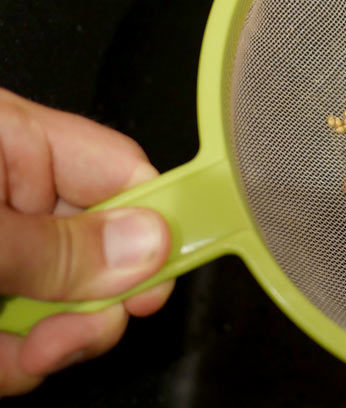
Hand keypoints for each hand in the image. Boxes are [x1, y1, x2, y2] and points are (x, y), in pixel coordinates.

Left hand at [0, 88, 171, 395]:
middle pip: (98, 244)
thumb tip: (149, 244)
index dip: (154, 221)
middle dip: (96, 300)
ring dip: (52, 342)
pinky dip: (14, 361)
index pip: (119, 169)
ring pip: (60, 300)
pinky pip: (18, 331)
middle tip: (81, 331)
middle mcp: (8, 193)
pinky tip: (2, 365)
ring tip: (25, 359)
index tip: (169, 272)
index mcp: (11, 141)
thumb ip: (59, 246)